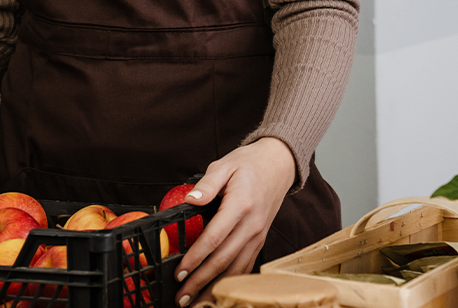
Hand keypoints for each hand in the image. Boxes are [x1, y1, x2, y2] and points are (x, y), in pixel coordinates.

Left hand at [174, 137, 296, 306]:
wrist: (278, 165)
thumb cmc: (249, 164)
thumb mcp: (224, 165)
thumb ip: (206, 184)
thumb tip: (190, 200)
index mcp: (241, 205)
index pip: (215, 238)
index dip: (196, 258)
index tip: (180, 272)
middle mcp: (252, 225)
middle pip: (223, 260)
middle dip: (200, 282)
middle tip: (181, 298)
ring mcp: (258, 235)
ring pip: (235, 270)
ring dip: (214, 289)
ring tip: (196, 303)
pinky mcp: (260, 240)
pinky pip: (245, 266)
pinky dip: (231, 283)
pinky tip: (217, 292)